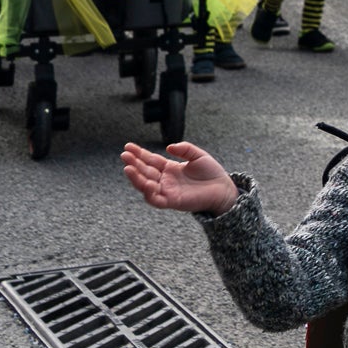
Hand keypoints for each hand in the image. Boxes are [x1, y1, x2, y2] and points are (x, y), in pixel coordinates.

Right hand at [121, 141, 237, 215]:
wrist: (223, 188)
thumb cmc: (211, 172)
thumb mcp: (198, 155)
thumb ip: (185, 149)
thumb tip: (169, 147)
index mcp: (169, 168)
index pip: (150, 160)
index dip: (139, 153)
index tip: (128, 146)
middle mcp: (164, 180)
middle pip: (145, 171)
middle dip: (134, 163)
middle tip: (124, 155)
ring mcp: (167, 191)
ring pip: (146, 186)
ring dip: (136, 178)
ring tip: (128, 168)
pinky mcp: (172, 201)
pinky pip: (156, 200)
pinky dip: (150, 194)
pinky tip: (148, 184)